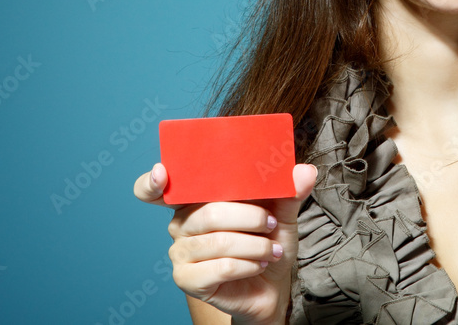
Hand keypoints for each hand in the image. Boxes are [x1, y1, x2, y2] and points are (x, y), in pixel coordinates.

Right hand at [133, 162, 317, 324]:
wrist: (271, 286)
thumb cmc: (267, 242)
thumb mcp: (282, 213)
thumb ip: (288, 190)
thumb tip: (305, 171)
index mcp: (194, 200)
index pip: (155, 189)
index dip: (151, 181)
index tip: (161, 172)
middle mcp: (180, 224)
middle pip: (208, 213)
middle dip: (248, 217)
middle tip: (270, 224)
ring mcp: (180, 253)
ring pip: (218, 241)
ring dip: (254, 245)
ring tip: (271, 249)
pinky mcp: (187, 280)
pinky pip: (218, 267)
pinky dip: (246, 264)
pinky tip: (258, 264)